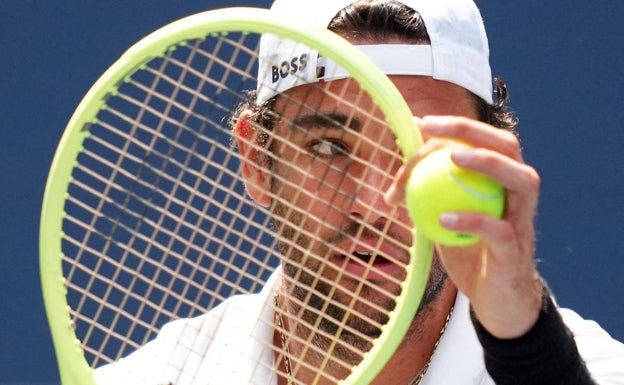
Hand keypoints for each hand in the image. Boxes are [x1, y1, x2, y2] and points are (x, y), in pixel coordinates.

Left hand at [387, 115, 542, 338]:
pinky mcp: (517, 249)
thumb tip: (397, 180)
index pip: (482, 141)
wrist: (495, 301)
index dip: (453, 127)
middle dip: (471, 129)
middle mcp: (518, 193)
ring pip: (521, 179)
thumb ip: (429, 200)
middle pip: (507, 146)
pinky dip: (471, 220)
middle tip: (431, 127)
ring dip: (488, 163)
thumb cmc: (470, 253)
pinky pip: (498, 230)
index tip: (420, 123)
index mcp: (501, 181)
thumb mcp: (443, 221)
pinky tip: (443, 219)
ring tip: (453, 158)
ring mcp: (522, 220)